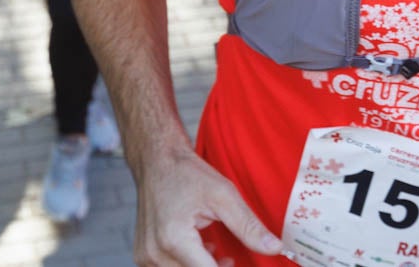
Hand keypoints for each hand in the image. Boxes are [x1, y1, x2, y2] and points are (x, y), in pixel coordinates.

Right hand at [133, 147, 281, 265]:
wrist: (156, 161)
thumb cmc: (187, 174)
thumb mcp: (223, 195)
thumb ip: (248, 226)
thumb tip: (275, 248)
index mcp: (174, 240)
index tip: (238, 261)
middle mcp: (155, 253)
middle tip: (232, 258)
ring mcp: (146, 256)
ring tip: (214, 249)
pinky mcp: (143, 255)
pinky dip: (188, 265)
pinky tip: (200, 248)